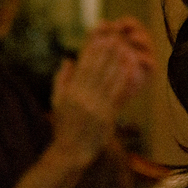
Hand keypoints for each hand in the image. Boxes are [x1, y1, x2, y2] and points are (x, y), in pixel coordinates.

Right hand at [49, 18, 153, 163]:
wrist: (70, 152)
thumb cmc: (64, 126)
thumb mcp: (56, 102)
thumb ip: (61, 80)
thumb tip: (67, 58)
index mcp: (70, 92)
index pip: (82, 66)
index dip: (92, 50)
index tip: (101, 36)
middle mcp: (81, 97)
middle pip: (96, 69)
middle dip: (106, 51)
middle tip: (116, 36)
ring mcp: (94, 106)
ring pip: (108, 79)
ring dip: (117, 61)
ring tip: (126, 47)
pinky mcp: (106, 115)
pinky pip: (117, 93)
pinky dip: (124, 79)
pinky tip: (131, 69)